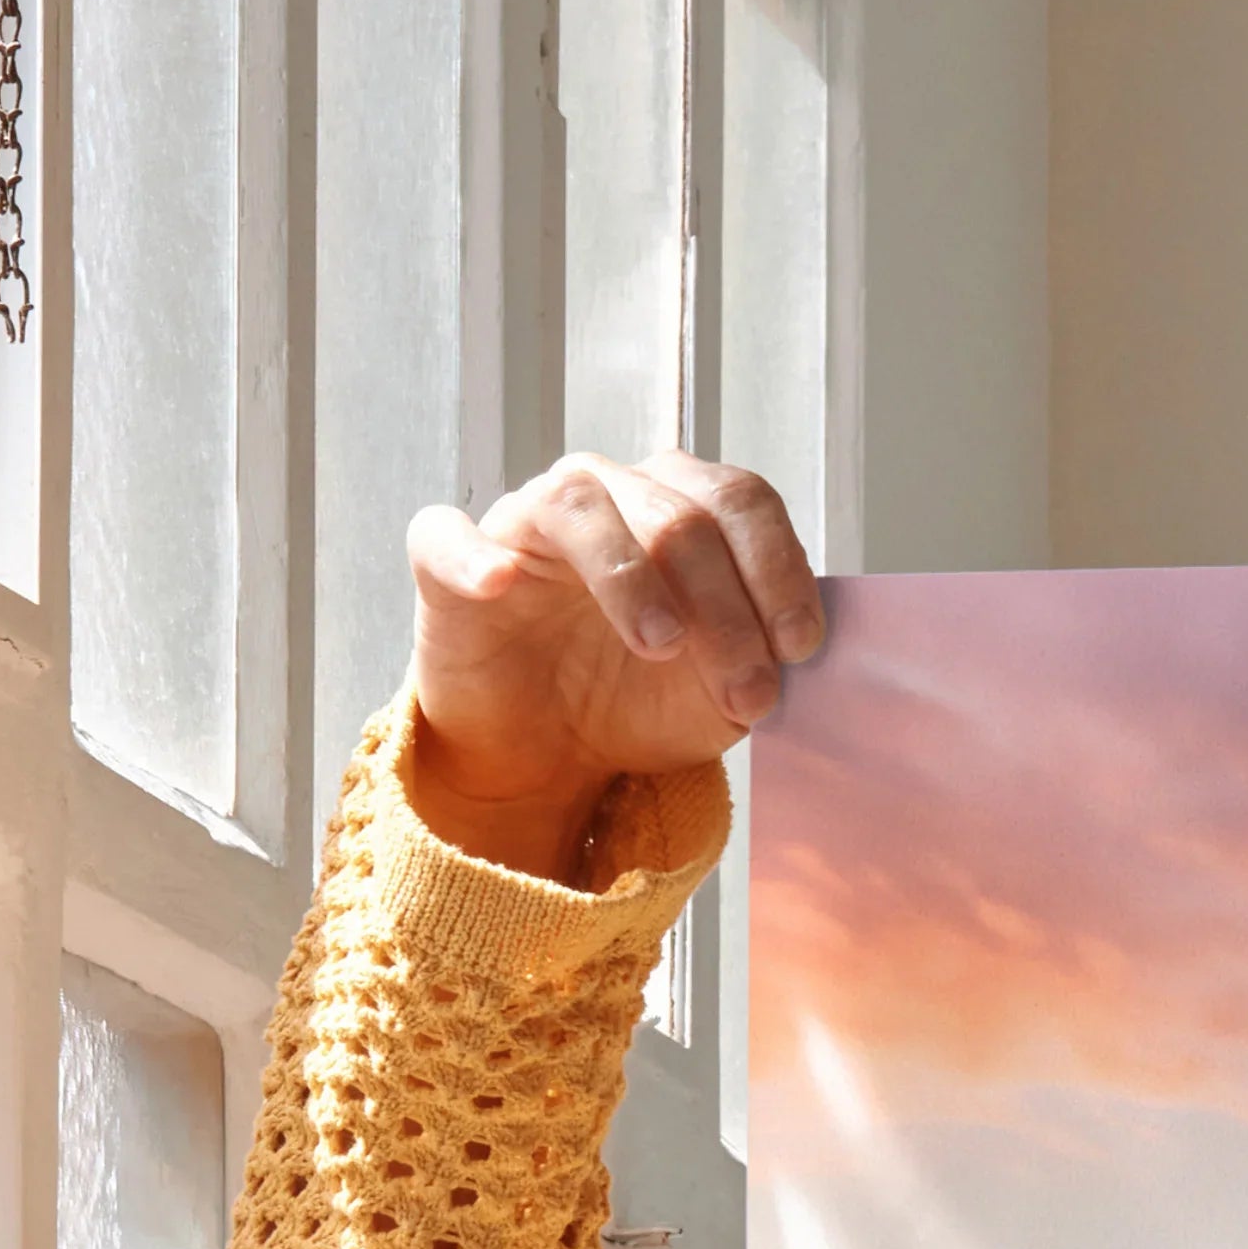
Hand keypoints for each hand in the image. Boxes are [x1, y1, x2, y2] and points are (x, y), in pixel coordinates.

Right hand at [402, 452, 822, 881]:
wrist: (549, 753)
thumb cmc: (636, 701)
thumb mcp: (721, 694)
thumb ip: (761, 660)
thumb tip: (792, 650)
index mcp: (681, 509)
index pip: (740, 501)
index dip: (778, 568)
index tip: (799, 646)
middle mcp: (608, 495)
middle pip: (678, 514)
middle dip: (726, 609)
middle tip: (747, 691)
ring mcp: (526, 522)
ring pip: (580, 506)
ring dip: (631, 578)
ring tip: (662, 646)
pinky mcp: (449, 563)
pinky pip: (447, 535)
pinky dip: (474, 555)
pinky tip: (501, 584)